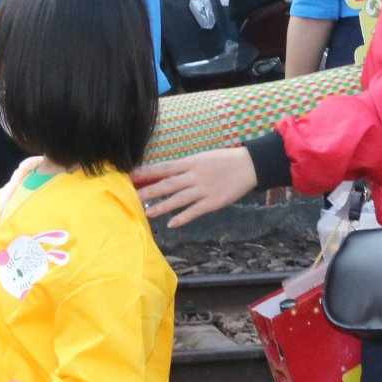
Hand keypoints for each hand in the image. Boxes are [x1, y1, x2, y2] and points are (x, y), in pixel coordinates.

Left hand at [134, 147, 260, 226]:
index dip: (148, 172)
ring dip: (162, 206)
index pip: (165, 168)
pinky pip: (195, 211)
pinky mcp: (213, 202)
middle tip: (132, 196)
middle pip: (168, 184)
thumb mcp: (203, 157)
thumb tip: (167, 172)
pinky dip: (183, 217)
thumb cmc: (225, 160)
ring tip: (147, 213)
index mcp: (191, 162)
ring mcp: (204, 190)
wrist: (249, 165)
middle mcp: (195, 175)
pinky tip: (172, 224)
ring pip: (178, 199)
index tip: (132, 175)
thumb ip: (186, 166)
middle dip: (149, 191)